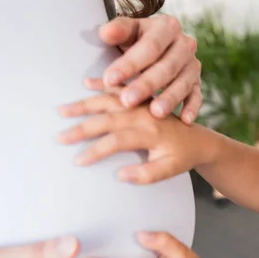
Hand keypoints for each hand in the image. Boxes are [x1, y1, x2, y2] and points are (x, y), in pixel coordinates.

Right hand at [58, 92, 214, 183]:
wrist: (199, 139)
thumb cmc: (182, 157)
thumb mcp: (170, 170)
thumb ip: (147, 175)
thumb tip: (120, 175)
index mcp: (150, 133)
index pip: (116, 141)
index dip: (95, 151)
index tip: (77, 160)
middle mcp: (144, 115)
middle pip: (107, 119)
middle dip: (81, 128)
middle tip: (59, 137)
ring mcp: (142, 103)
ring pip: (109, 100)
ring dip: (84, 104)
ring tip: (62, 109)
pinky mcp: (142, 97)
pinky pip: (121, 88)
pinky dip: (104, 83)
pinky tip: (87, 82)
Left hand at [93, 15, 201, 121]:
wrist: (156, 47)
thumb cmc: (136, 40)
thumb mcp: (127, 31)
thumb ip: (117, 31)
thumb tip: (106, 33)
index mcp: (168, 27)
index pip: (150, 46)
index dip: (130, 64)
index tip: (109, 80)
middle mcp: (185, 44)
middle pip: (167, 67)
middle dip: (147, 85)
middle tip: (127, 101)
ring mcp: (192, 65)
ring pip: (183, 83)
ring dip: (170, 99)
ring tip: (155, 113)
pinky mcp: (197, 82)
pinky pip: (197, 96)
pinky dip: (192, 108)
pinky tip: (184, 120)